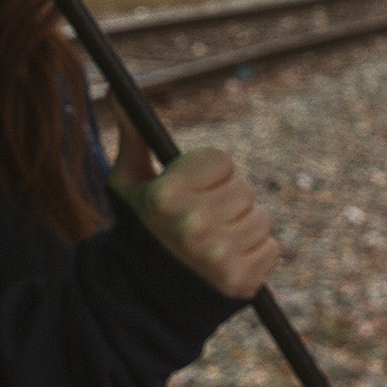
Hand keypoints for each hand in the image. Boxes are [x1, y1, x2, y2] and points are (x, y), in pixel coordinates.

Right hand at [109, 112, 279, 300]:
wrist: (144, 297)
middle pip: (243, 189)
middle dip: (227, 201)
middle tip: (202, 221)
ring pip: (260, 218)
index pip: (222, 160)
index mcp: (166, 195)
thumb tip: (116, 90)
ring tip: (214, 242)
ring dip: (243, 228)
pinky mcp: (240, 280)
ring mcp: (218, 255)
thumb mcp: (128, 182)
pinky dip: (255, 254)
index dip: (209, 175)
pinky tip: (227, 261)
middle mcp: (192, 224)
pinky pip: (270, 248)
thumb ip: (132, 135)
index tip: (193, 191)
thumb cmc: (140, 228)